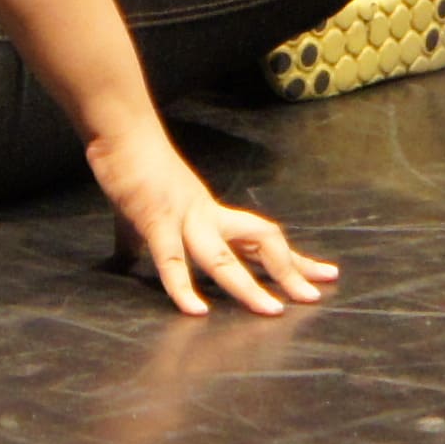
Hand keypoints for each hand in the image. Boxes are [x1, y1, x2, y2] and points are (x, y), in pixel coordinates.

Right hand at [93, 136, 334, 317]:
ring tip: (271, 311)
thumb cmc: (133, 166)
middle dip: (287, 270)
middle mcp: (208, 215)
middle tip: (313, 297)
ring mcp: (184, 218)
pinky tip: (196, 310)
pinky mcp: (156, 219)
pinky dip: (182, 287)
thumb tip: (127, 258)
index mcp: (210, 213)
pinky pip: (172, 259)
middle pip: (259, 242)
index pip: (261, 238)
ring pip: (222, 258)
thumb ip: (138, 239)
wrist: (121, 132)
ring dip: (248, 287)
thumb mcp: (143, 209)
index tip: (324, 275)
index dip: (293, 259)